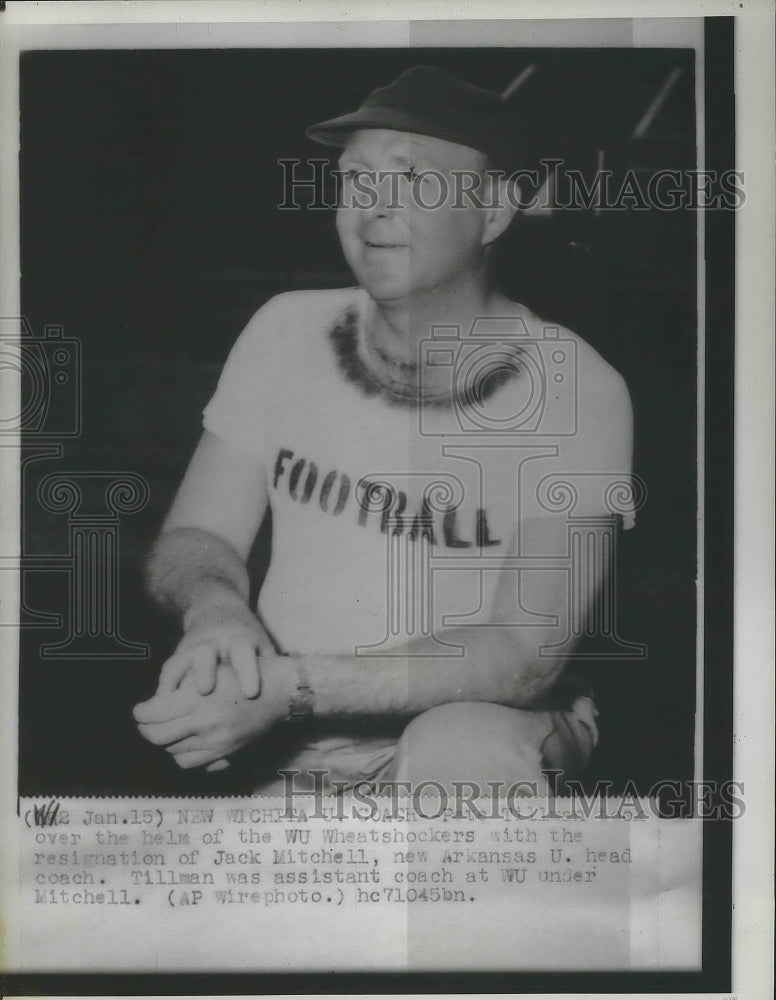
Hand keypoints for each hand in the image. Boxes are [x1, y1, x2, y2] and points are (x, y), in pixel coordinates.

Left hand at [134, 654, 293, 769]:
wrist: (278, 693)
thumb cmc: (243, 674)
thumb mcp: (209, 670)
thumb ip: (180, 687)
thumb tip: (152, 704)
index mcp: (198, 699)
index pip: (154, 714)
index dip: (141, 713)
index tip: (138, 710)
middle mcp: (205, 724)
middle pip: (159, 736)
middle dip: (146, 730)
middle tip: (144, 723)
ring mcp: (216, 742)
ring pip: (173, 752)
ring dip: (164, 743)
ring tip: (164, 731)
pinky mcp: (226, 754)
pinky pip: (192, 763)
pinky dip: (182, 755)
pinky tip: (184, 743)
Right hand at [157, 597, 273, 698]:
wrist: (217, 610)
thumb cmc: (248, 639)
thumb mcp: (262, 647)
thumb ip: (271, 670)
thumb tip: (291, 697)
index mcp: (242, 641)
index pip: (245, 655)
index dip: (249, 673)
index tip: (251, 692)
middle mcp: (215, 642)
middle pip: (208, 655)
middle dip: (206, 672)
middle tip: (205, 691)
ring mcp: (194, 647)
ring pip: (184, 662)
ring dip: (179, 681)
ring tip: (171, 705)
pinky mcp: (179, 654)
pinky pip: (170, 670)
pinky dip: (165, 688)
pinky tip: (160, 707)